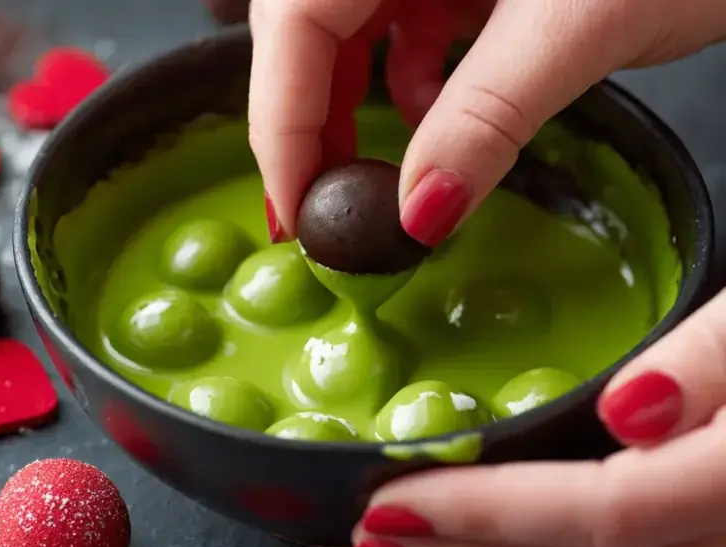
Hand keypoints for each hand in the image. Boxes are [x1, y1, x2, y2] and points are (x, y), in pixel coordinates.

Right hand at [248, 0, 725, 245]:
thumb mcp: (573, 29)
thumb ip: (484, 121)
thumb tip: (418, 213)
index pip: (295, 23)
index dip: (280, 124)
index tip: (294, 211)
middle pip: (305, 33)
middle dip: (307, 124)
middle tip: (318, 211)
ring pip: (344, 35)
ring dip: (351, 112)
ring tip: (368, 184)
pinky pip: (399, 27)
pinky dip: (406, 85)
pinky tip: (437, 123)